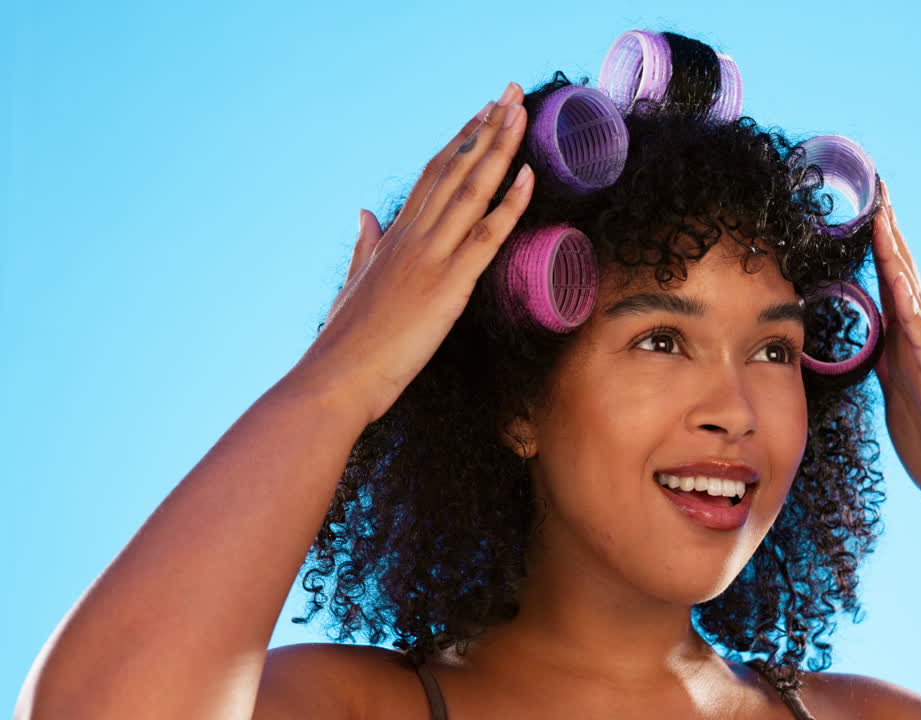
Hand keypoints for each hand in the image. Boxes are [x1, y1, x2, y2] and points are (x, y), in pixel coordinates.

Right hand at [294, 82, 533, 425]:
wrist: (336, 378)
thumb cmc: (345, 341)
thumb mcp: (353, 282)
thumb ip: (364, 244)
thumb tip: (364, 212)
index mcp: (394, 237)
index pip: (432, 175)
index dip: (459, 142)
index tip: (480, 114)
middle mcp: (413, 236)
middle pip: (455, 168)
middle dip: (485, 127)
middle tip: (510, 92)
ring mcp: (431, 257)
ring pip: (472, 189)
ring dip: (500, 147)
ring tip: (520, 110)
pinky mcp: (449, 285)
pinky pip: (487, 235)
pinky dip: (510, 203)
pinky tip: (529, 174)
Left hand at [870, 180, 920, 521]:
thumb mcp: (893, 391)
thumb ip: (882, 360)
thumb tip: (866, 338)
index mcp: (904, 342)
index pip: (888, 282)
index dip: (875, 245)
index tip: (863, 205)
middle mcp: (918, 340)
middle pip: (902, 274)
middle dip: (888, 231)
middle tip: (877, 187)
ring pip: (911, 295)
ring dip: (896, 255)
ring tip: (882, 216)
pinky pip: (920, 337)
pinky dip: (909, 305)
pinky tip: (898, 280)